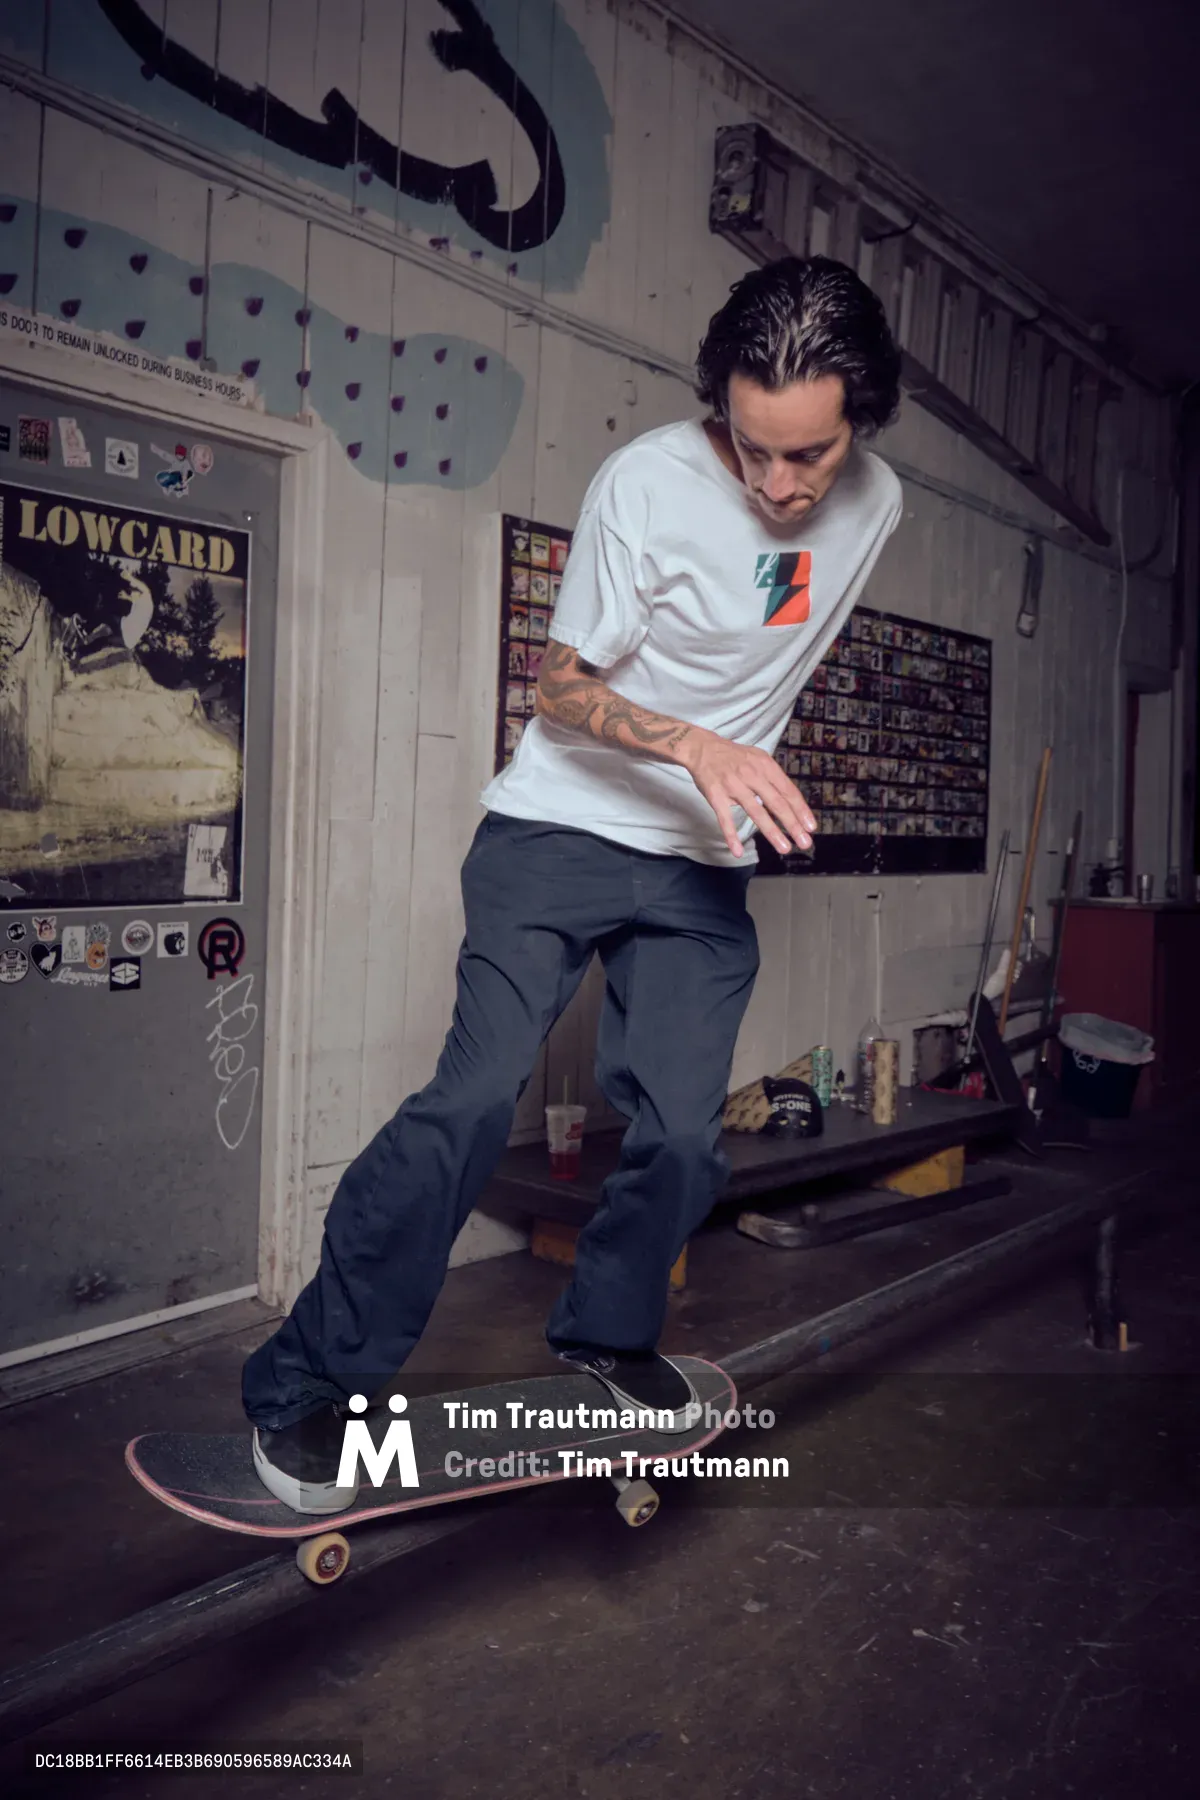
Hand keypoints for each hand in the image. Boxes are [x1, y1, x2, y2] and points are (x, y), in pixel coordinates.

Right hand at [677, 728, 816, 858]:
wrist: (702, 748)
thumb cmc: (734, 756)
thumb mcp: (759, 759)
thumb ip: (774, 778)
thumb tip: (791, 800)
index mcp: (765, 766)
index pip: (788, 791)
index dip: (801, 810)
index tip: (811, 827)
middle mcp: (752, 775)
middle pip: (777, 803)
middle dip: (793, 824)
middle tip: (805, 842)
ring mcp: (734, 786)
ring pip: (756, 812)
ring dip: (772, 832)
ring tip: (785, 848)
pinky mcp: (716, 796)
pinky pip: (725, 819)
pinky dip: (731, 836)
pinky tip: (738, 851)